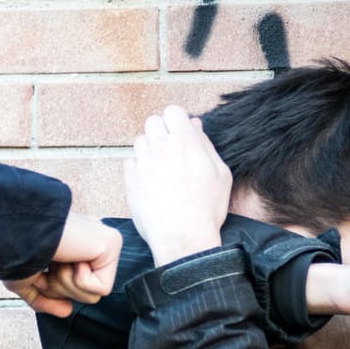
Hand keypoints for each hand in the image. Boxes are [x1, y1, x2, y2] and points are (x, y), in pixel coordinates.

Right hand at [7, 213, 121, 315]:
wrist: (16, 232)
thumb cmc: (15, 247)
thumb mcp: (25, 280)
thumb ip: (45, 299)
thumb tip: (67, 311)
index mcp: (73, 244)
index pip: (73, 287)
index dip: (53, 287)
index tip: (41, 266)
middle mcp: (90, 240)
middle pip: (83, 295)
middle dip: (59, 288)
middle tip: (49, 263)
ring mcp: (102, 240)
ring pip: (93, 295)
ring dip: (67, 284)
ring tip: (59, 259)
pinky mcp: (112, 243)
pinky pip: (102, 289)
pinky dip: (79, 279)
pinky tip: (71, 256)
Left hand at [122, 106, 232, 265]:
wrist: (182, 237)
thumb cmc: (205, 209)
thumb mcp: (220, 174)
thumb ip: (206, 145)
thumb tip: (195, 127)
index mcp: (185, 142)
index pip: (173, 111)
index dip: (177, 121)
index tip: (181, 134)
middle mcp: (161, 147)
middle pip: (153, 121)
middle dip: (161, 131)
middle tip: (171, 149)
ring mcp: (143, 163)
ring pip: (139, 140)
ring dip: (149, 148)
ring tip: (161, 167)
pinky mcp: (130, 179)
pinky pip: (130, 161)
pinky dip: (138, 166)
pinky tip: (150, 181)